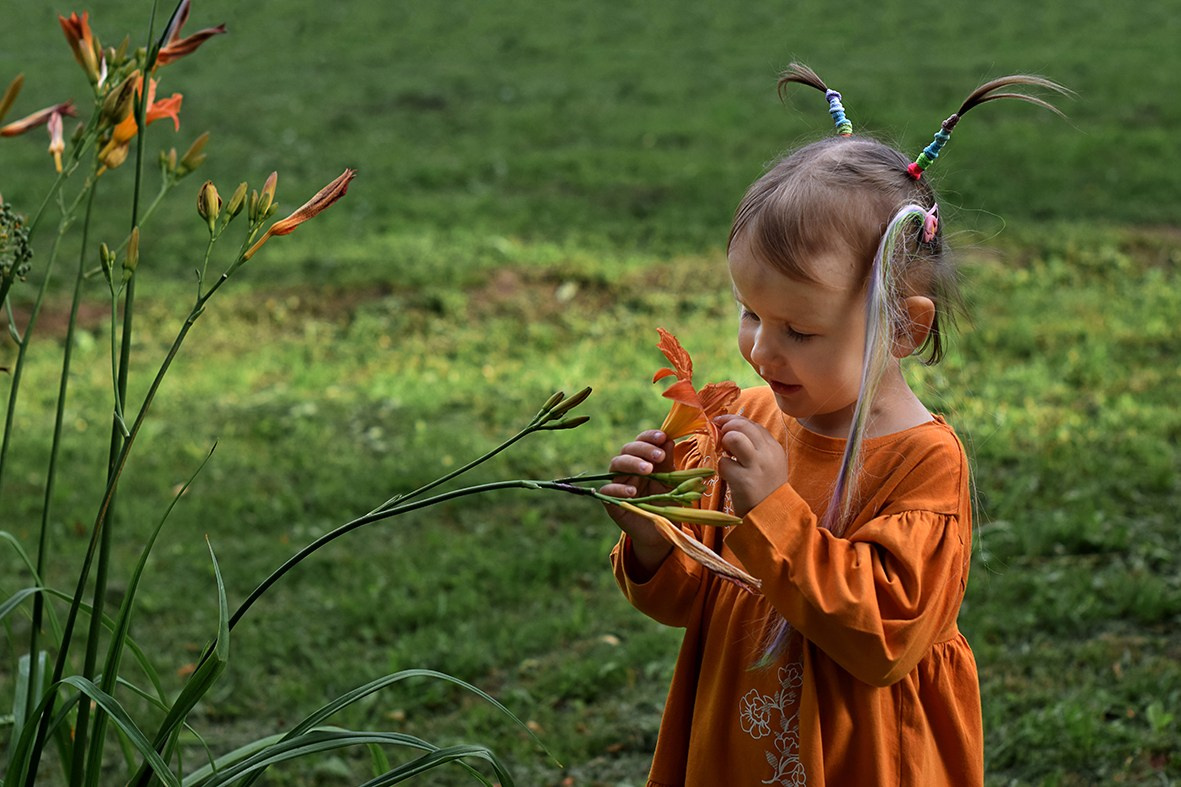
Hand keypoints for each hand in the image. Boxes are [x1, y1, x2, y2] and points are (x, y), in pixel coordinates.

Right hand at [602, 430, 674, 573]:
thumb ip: (668, 463)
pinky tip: (633, 491)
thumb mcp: (671, 482)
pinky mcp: (610, 501)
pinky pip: (608, 490)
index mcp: (642, 459)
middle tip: (658, 457)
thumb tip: (669, 441)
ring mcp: (618, 483)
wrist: (659, 532)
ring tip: (648, 471)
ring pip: (616, 464)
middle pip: (627, 449)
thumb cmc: (665, 503)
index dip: (649, 436)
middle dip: (643, 449)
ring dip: (632, 464)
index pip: (641, 440)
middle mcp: (628, 468)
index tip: (663, 437)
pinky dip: (619, 488)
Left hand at [715, 414, 787, 516]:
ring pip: (733, 437)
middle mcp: (767, 454)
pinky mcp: (744, 480)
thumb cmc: (765, 489)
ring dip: (724, 444)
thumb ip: (754, 446)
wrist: (772, 518)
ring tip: (727, 456)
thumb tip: (729, 429)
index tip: (723, 424)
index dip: (734, 421)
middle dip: (726, 427)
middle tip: (720, 437)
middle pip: (742, 425)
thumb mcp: (767, 464)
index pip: (752, 424)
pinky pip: (724, 463)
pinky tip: (728, 477)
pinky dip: (722, 468)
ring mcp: (756, 466)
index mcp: (774, 448)